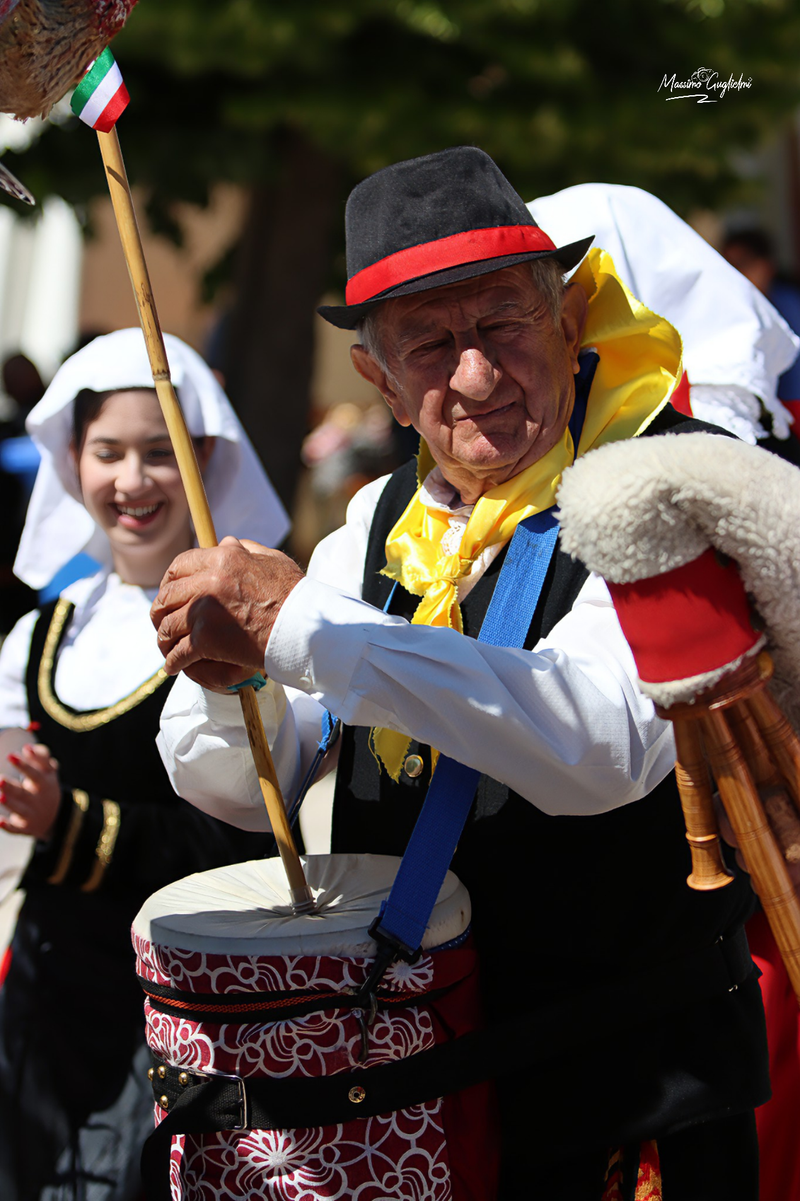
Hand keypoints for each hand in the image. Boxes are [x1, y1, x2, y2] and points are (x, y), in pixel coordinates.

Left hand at [0, 742, 60, 840]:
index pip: (35, 773)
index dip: (24, 765)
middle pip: (24, 793)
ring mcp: (32, 814)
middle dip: (11, 787)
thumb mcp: (49, 771)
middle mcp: (38, 799)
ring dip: (10, 805)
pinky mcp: (25, 828)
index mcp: (44, 784)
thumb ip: (41, 757)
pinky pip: (16, 829)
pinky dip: (8, 826)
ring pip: (20, 810)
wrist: (55, 817)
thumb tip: (27, 747)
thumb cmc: (45, 787)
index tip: (10, 755)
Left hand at [151, 536, 304, 691]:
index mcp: (223, 558)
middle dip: (161, 610)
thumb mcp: (273, 560)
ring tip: (166, 646)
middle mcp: (208, 582)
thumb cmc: (294, 596)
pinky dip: (173, 662)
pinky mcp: (205, 640)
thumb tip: (227, 542)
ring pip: (168, 625)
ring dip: (164, 638)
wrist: (303, 628)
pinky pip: (178, 652)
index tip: (170, 592)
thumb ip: (247, 549)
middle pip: (168, 596)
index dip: (169, 580)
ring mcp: (204, 612)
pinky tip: (173, 667)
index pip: (180, 565)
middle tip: (161, 620)